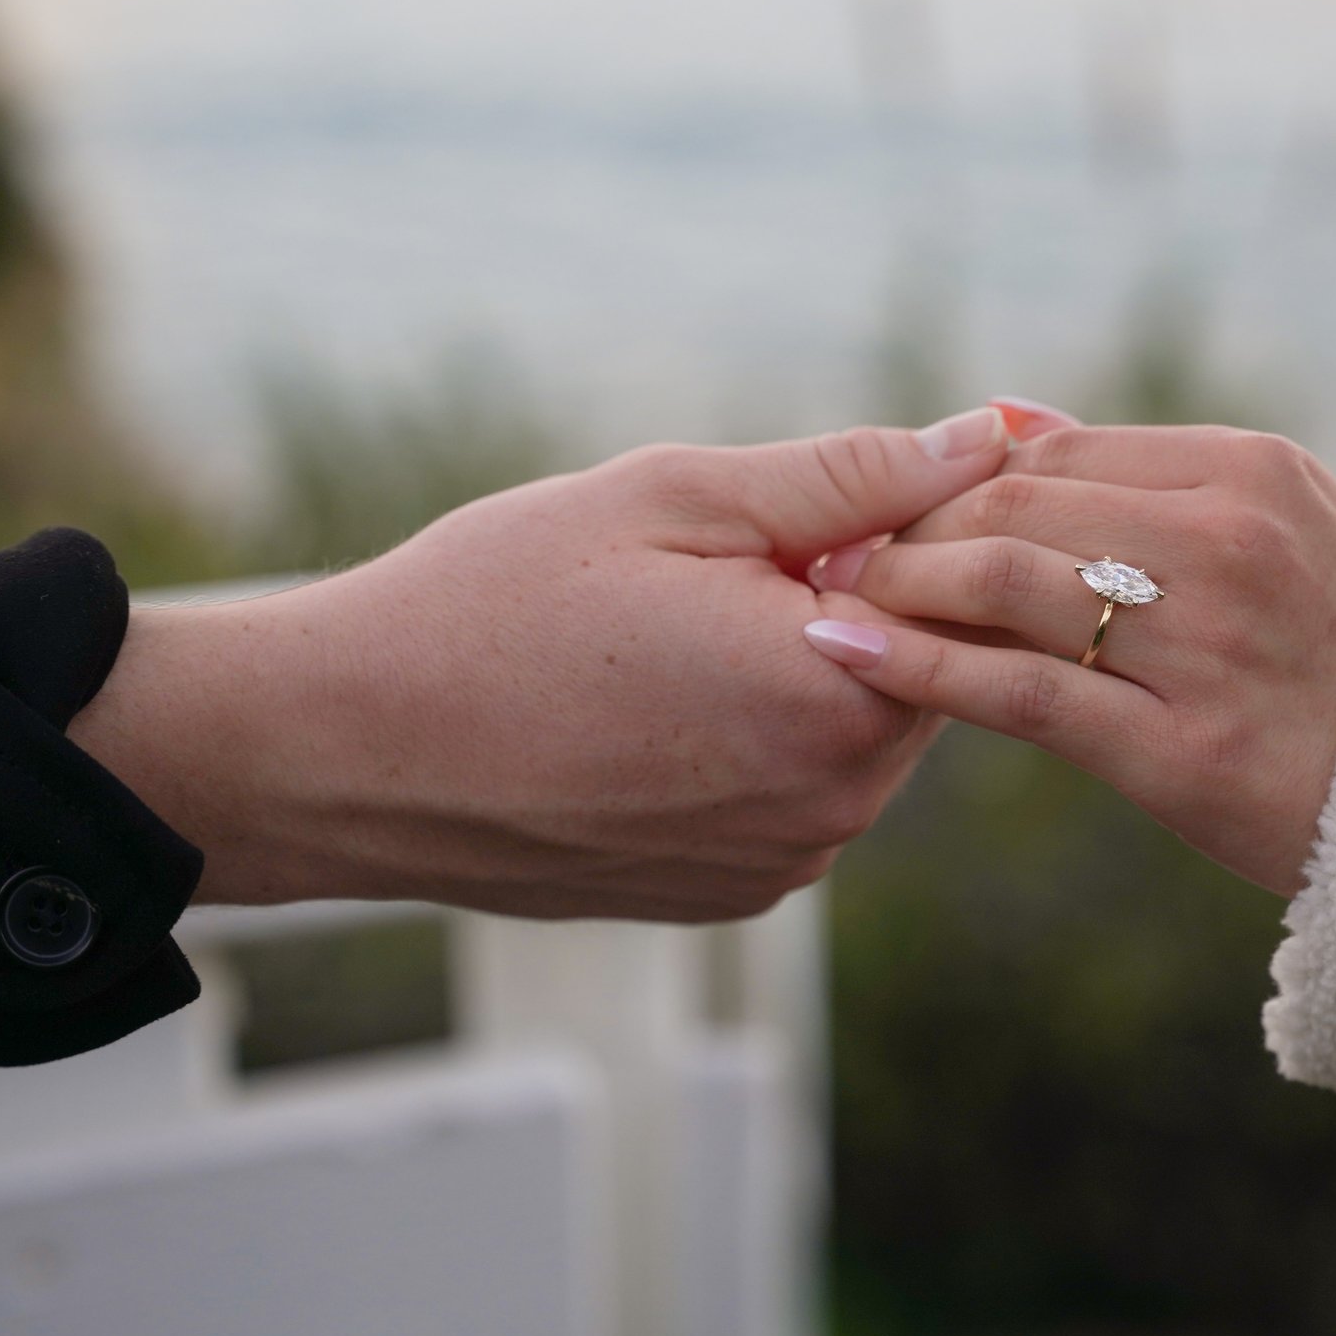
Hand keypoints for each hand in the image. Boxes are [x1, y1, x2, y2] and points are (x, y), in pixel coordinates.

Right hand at [70, 405, 1059, 919]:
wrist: (347, 753)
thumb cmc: (493, 606)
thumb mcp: (673, 499)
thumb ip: (850, 476)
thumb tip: (988, 439)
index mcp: (836, 695)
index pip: (967, 590)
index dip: (916, 518)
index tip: (833, 489)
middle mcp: (832, 805)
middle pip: (918, 665)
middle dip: (858, 591)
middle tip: (721, 553)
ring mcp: (781, 864)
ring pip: (851, 729)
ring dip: (805, 665)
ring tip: (664, 628)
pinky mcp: (728, 896)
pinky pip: (789, 791)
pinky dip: (754, 737)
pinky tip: (647, 700)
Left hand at [800, 421, 1335, 894]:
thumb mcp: (1274, 523)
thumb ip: (1139, 469)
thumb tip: (1001, 418)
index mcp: (1249, 472)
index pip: (1053, 455)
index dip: (950, 480)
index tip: (889, 510)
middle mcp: (1229, 543)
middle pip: (1016, 508)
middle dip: (908, 528)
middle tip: (837, 553)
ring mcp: (1208, 647)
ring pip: (1007, 586)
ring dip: (902, 586)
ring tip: (838, 599)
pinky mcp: (1181, 752)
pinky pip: (1021, 695)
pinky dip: (923, 669)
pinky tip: (856, 655)